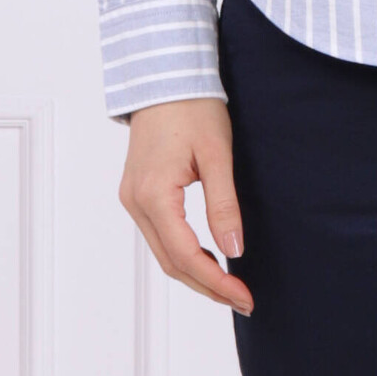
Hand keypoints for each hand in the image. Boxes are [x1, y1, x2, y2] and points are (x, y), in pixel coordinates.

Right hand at [118, 97, 253, 315]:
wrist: (166, 76)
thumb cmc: (193, 107)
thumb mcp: (217, 153)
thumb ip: (224, 204)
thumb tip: (234, 251)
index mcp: (154, 194)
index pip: (185, 254)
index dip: (216, 281)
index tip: (244, 295)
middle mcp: (136, 202)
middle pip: (171, 262)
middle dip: (208, 286)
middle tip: (243, 299)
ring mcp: (133, 198)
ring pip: (163, 252)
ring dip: (195, 272)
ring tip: (230, 285)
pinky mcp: (138, 193)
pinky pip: (159, 235)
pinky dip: (183, 252)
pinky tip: (208, 256)